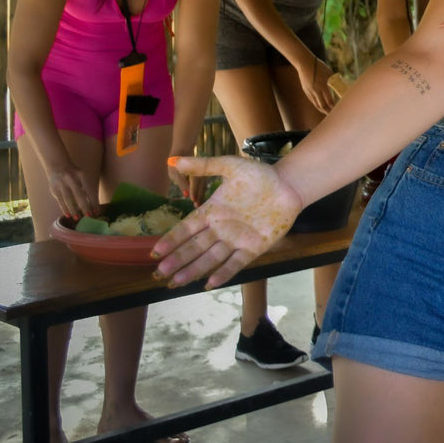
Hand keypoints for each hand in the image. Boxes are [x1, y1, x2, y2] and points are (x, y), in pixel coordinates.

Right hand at [46, 155, 97, 219]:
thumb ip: (86, 187)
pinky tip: (68, 215)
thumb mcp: (82, 176)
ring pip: (69, 199)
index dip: (93, 201)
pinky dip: (64, 208)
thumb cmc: (74, 174)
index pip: (89, 190)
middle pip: (79, 195)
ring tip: (78, 218)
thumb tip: (93, 203)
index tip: (97, 210)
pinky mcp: (54, 189)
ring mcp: (62, 184)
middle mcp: (71, 179)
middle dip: (85, 206)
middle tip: (89, 216)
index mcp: (81, 175)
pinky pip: (60, 201)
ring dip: (74, 210)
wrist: (57, 166)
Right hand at [153, 156, 303, 289]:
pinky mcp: (254, 247)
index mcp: (212, 211)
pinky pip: (236, 262)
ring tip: (176, 282)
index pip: (186, 228)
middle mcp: (220, 229)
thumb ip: (204, 166)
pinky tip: (209, 283)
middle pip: (194, 247)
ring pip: (211, 258)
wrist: (289, 185)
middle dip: (177, 259)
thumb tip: (174, 159)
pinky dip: (224, 272)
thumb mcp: (230, 166)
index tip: (155, 252)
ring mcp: (236, 239)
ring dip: (194, 269)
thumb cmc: (260, 176)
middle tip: (159, 273)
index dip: (172, 240)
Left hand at [168, 163, 210, 205]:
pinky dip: (202, 191)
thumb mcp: (175, 174)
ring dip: (201, 195)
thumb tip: (186, 195)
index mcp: (193, 171)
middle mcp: (201, 173)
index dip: (194, 192)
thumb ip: (181, 183)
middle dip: (199, 196)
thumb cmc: (176, 165)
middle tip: (197, 206)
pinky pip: (203, 185)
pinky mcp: (203, 176)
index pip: (195, 183)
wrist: (182, 154)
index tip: (193, 200)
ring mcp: (203, 174)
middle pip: (201, 186)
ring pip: (203, 186)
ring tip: (199, 204)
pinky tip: (201, 198)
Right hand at [295, 57, 336, 114]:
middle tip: (334, 115)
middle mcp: (316, 90)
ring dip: (322, 110)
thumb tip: (340, 84)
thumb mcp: (329, 72)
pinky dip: (317, 105)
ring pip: (316, 104)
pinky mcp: (306, 91)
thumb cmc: (319, 66)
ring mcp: (310, 91)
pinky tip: (321, 106)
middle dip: (328, 111)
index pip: (329, 101)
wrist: (305, 63)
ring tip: (328, 113)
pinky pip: (312, 100)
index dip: (333, 107)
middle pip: (322, 105)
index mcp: (323, 86)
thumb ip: (334, 80)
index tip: (338, 110)